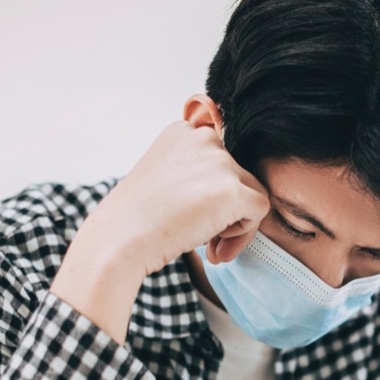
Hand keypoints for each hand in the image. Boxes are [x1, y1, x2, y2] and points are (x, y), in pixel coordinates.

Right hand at [90, 122, 270, 273]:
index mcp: (184, 132)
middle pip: (239, 177)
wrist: (119, 238)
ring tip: (210, 248)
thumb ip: (193, 175)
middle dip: (226, 212)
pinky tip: (214, 247)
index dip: (211, 195)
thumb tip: (227, 194)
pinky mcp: (233, 189)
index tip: (192, 216)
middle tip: (205, 241)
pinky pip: (260, 211)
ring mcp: (220, 162)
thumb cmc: (135, 218)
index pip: (220, 162)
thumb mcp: (163, 179)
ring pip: (252, 194)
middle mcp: (203, 138)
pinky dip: (243, 235)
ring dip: (235, 225)